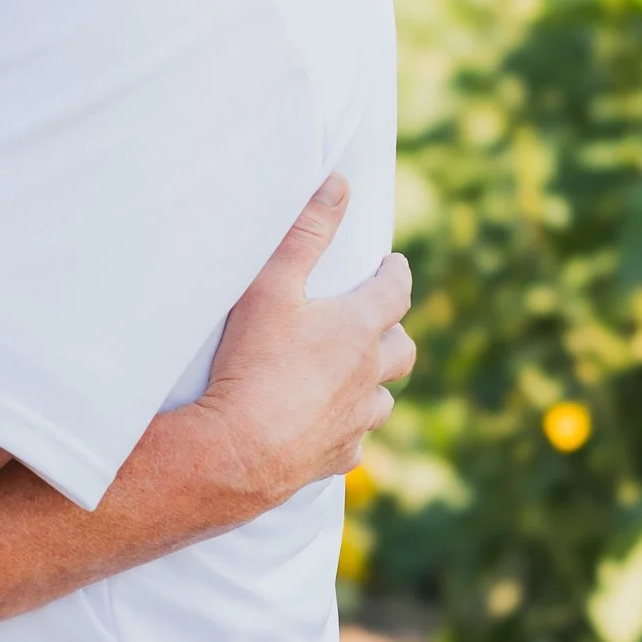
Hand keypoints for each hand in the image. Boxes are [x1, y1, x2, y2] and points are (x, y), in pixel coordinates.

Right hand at [187, 177, 413, 517]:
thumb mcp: (271, 285)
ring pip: (383, 399)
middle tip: (378, 321)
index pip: (395, 292)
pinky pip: (354, 440)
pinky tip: (326, 424)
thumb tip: (338, 185)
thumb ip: (305, 233)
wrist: (239, 450)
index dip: (396, 274)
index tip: (393, 264)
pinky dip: (347, 427)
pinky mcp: (336, 456)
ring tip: (353, 376)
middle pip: (402, 350)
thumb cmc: (253, 362)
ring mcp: (356, 420)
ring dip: (374, 383)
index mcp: (359, 329)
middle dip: (394, 331)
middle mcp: (369, 375)